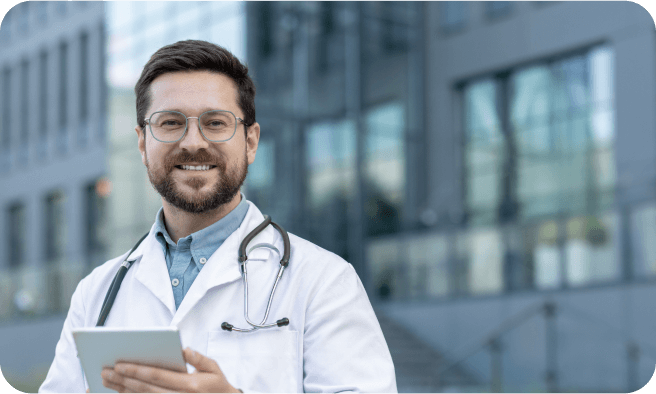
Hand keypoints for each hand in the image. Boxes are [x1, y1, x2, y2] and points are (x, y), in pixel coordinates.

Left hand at [101, 347, 239, 392]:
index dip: (137, 371)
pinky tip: (120, 392)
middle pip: (144, 388)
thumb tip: (184, 350)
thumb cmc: (218, 386)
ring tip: (107, 381)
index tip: (120, 365)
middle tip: (106, 371)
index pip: (157, 376)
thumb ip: (199, 359)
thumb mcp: (214, 369)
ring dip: (122, 390)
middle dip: (123, 380)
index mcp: (188, 384)